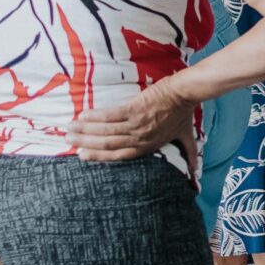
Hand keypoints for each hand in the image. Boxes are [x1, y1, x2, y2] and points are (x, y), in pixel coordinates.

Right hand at [69, 80, 198, 166]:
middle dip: (85, 143)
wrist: (185, 93)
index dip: (99, 156)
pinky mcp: (135, 109)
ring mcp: (137, 124)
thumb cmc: (184, 113)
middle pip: (107, 144)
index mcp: (148, 146)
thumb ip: (188, 153)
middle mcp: (140, 138)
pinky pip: (110, 116)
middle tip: (68, 140)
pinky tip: (83, 116)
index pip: (119, 155)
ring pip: (105, 131)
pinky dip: (95, 117)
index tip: (82, 155)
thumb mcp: (185, 136)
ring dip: (85, 130)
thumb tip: (196, 171)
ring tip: (69, 129)